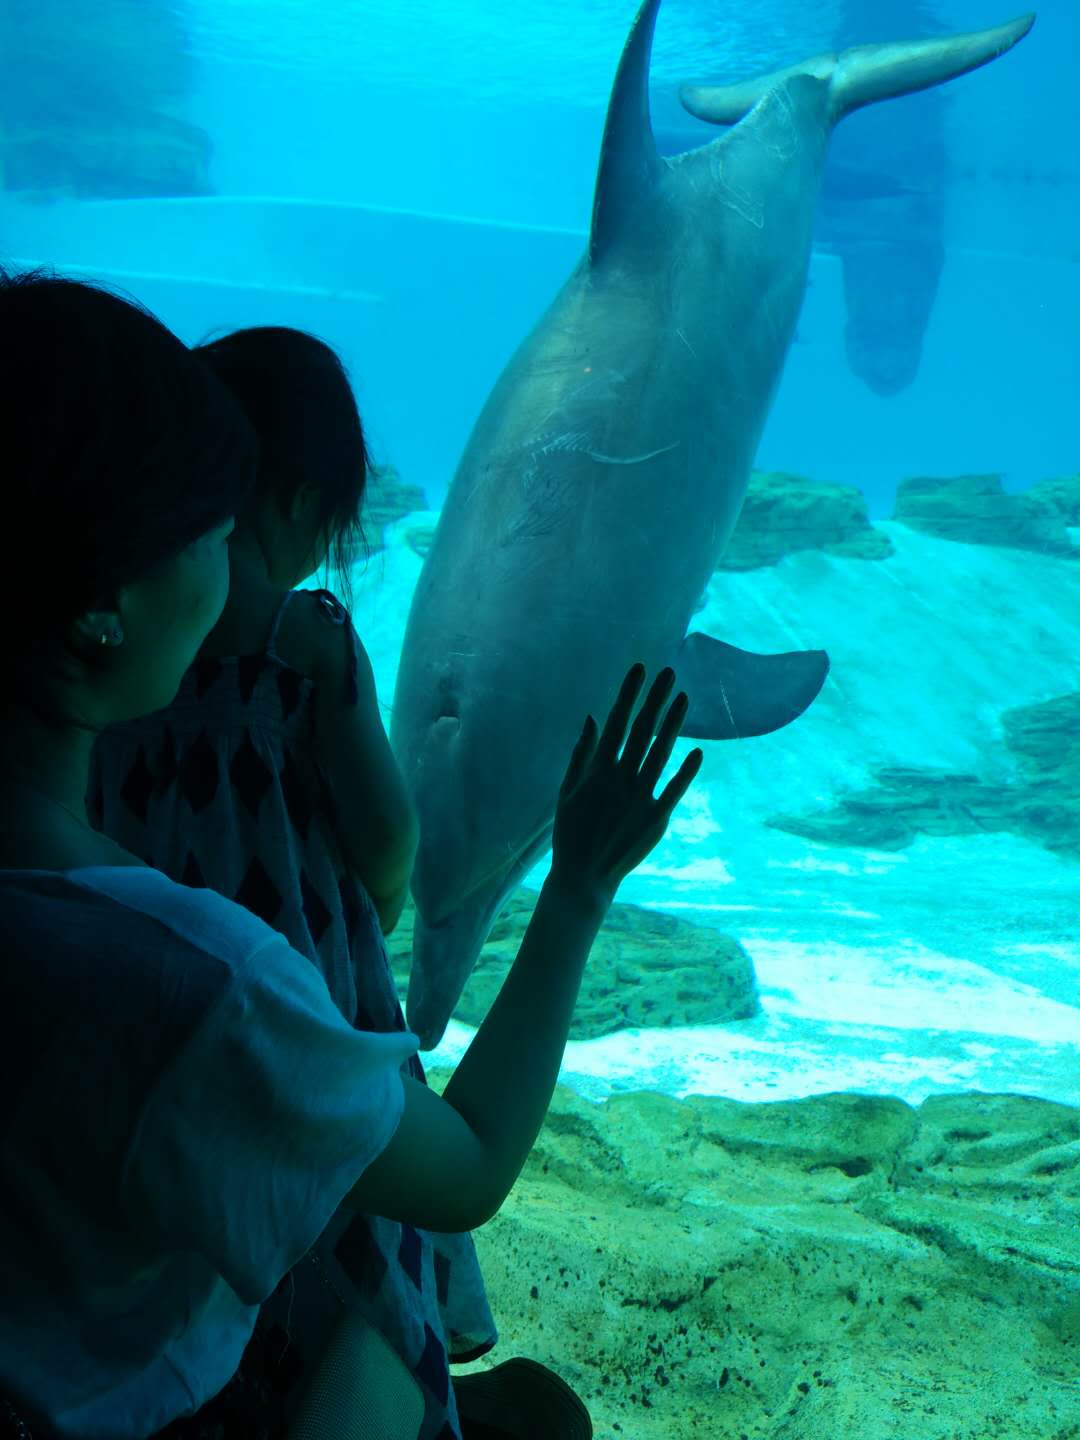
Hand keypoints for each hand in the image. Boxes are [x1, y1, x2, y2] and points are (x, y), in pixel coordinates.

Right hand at [550, 663, 702, 907]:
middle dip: (654, 699)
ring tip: (684, 697)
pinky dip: (685, 772)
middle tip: (667, 671)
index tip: (640, 669)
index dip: (629, 694)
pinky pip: (674, 790)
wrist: (584, 877)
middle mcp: (619, 779)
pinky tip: (698, 752)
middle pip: (640, 730)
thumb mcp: (566, 792)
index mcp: (597, 770)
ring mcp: (639, 798)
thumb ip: (580, 754)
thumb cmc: (572, 833)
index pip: (616, 722)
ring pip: (659, 752)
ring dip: (672, 724)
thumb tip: (591, 718)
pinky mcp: (655, 819)